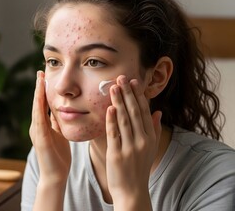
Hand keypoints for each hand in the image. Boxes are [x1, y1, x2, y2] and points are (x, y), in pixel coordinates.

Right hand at [30, 71, 69, 210]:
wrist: (56, 176)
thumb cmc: (59, 157)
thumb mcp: (59, 135)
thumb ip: (56, 123)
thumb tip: (59, 111)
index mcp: (42, 126)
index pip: (43, 104)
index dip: (43, 90)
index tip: (45, 76)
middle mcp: (36, 127)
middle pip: (37, 103)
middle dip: (39, 87)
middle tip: (40, 72)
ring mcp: (36, 132)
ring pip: (36, 108)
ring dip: (37, 93)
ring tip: (39, 79)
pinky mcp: (40, 138)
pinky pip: (39, 119)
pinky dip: (39, 107)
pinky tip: (40, 97)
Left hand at [105, 75, 161, 208]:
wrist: (132, 191)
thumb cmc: (138, 168)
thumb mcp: (149, 148)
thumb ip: (153, 129)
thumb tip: (158, 111)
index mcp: (149, 137)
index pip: (143, 112)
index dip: (138, 96)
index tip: (133, 82)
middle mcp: (142, 141)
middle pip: (134, 113)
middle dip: (128, 94)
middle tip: (122, 78)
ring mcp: (130, 148)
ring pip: (124, 120)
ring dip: (119, 102)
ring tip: (114, 87)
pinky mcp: (117, 154)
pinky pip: (114, 134)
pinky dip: (112, 121)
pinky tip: (109, 108)